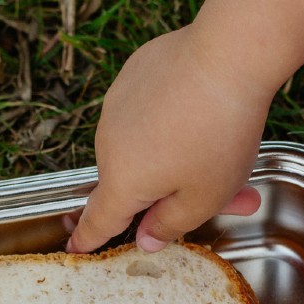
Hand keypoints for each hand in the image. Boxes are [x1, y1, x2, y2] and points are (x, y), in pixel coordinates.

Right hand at [66, 25, 270, 253]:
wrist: (228, 56)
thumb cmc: (218, 134)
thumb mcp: (203, 199)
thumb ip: (170, 226)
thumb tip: (145, 239)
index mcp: (122, 182)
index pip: (98, 220)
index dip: (87, 238)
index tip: (76, 246)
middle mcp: (108, 144)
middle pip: (133, 183)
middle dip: (171, 195)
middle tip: (223, 198)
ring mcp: (117, 107)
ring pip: (143, 148)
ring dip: (177, 159)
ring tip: (222, 152)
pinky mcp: (132, 79)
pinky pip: (146, 115)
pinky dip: (171, 123)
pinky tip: (202, 114)